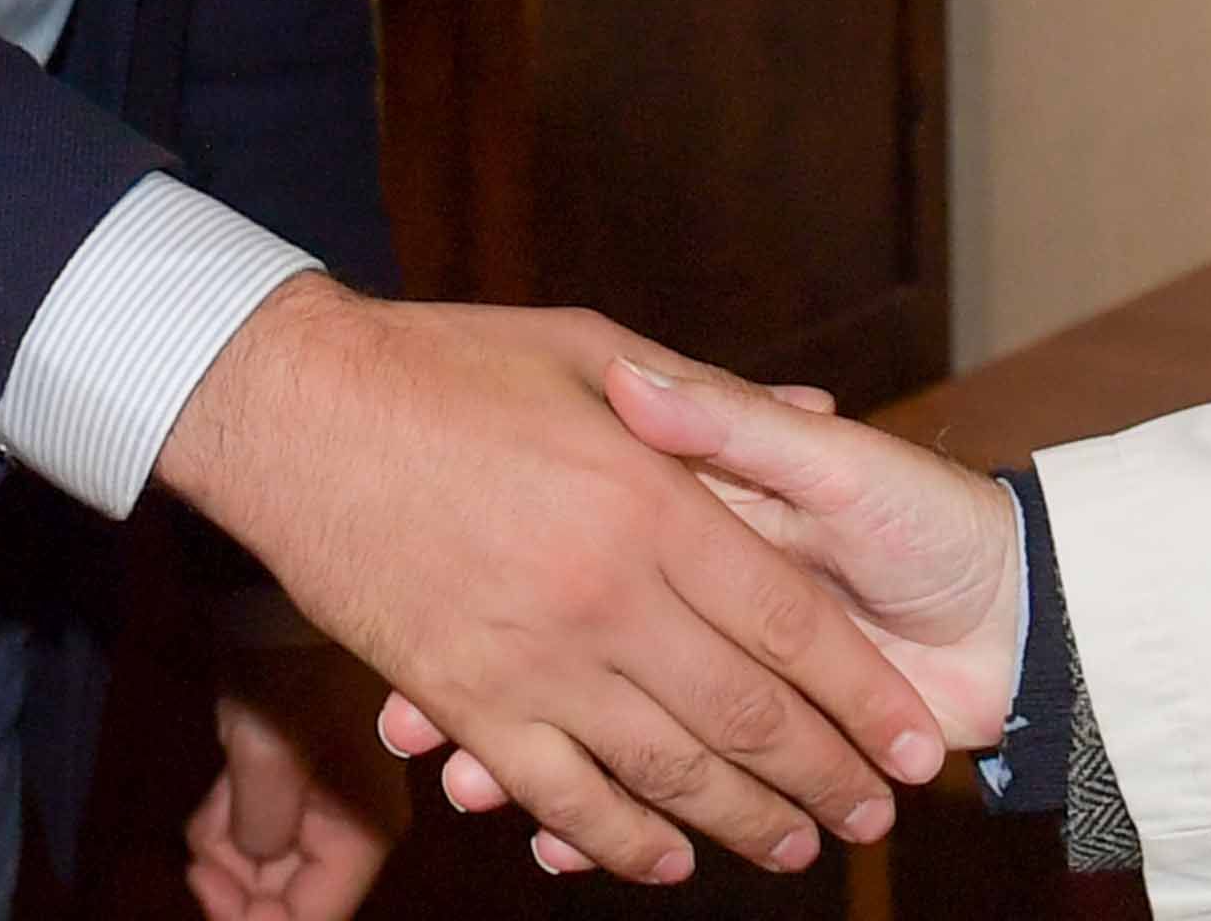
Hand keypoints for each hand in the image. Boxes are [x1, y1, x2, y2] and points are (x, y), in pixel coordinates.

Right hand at [157, 282, 943, 885]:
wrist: (297, 405)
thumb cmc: (447, 362)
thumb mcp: (594, 349)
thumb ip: (710, 402)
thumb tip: (818, 410)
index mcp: (654, 503)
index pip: (789, 624)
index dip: (861, 693)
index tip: (913, 740)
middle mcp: (607, 594)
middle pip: (743, 713)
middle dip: (822, 775)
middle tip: (871, 816)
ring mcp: (533, 658)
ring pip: (663, 769)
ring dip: (738, 822)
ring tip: (795, 849)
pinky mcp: (463, 701)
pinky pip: (559, 794)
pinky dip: (617, 841)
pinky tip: (665, 861)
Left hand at [187, 686, 391, 920]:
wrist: (278, 599)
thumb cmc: (285, 673)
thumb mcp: (266, 756)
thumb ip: (259, 833)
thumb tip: (255, 860)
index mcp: (365, 832)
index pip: (314, 920)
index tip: (200, 883)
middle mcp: (356, 832)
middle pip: (288, 902)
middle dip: (235, 885)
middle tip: (196, 853)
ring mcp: (329, 811)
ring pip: (267, 872)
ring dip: (226, 854)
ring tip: (207, 810)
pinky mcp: (301, 790)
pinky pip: (260, 837)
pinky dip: (229, 829)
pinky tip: (217, 796)